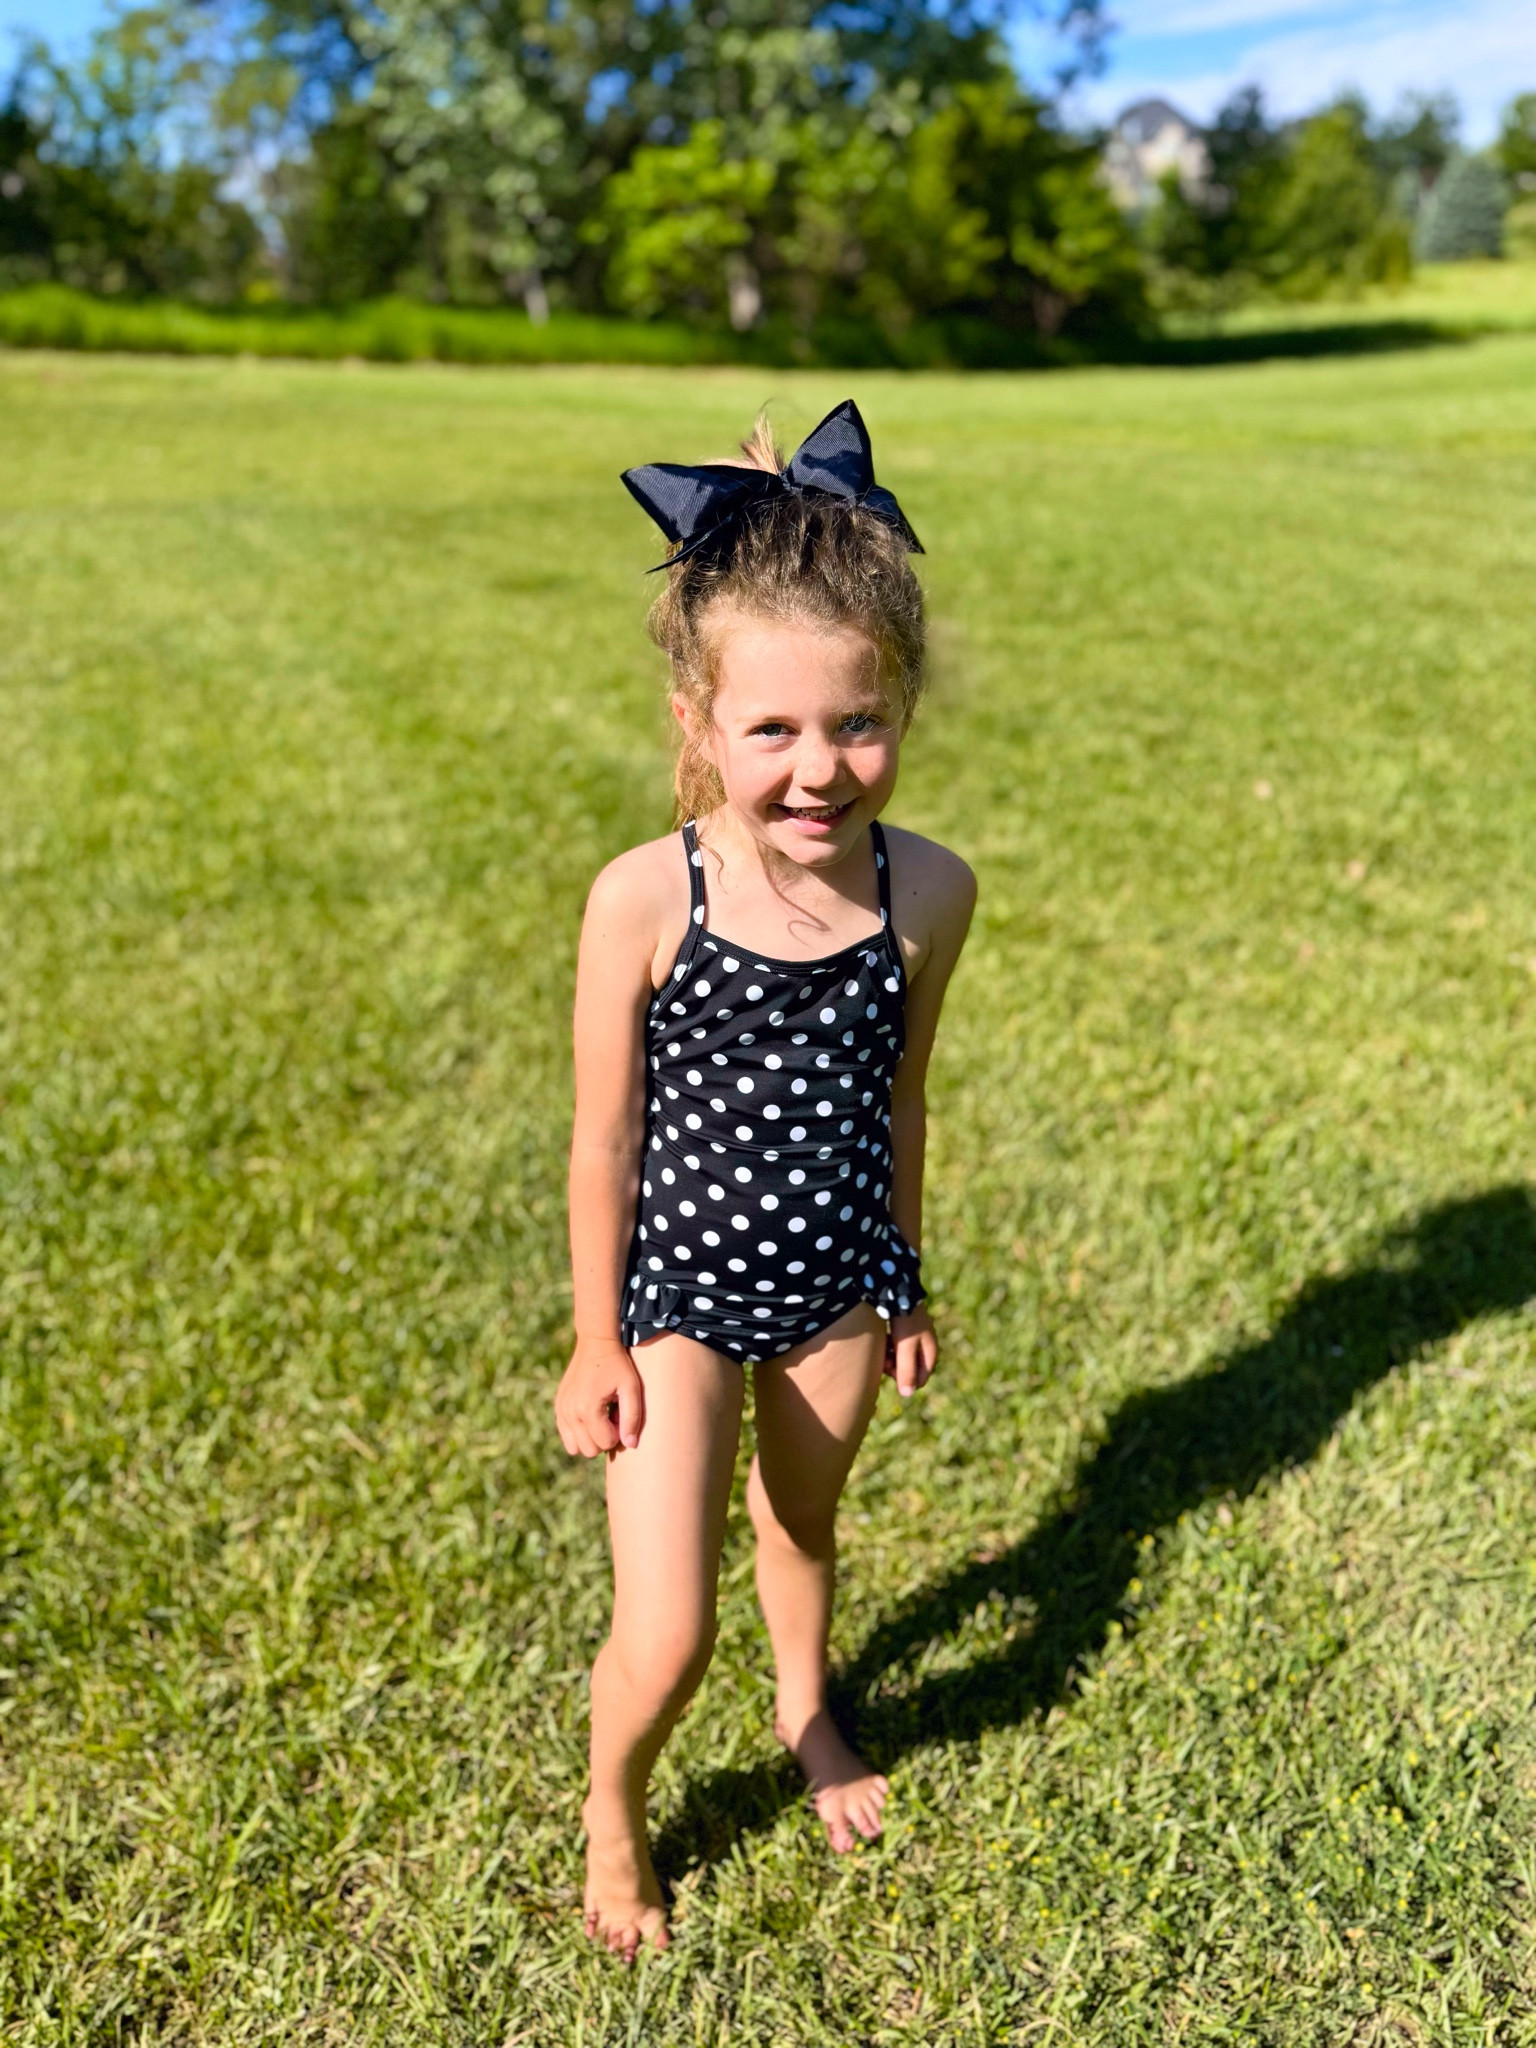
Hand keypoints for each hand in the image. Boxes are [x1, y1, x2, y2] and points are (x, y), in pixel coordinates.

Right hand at [555, 1337, 644, 1457]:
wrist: (596, 1343)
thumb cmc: (618, 1365)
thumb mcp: (631, 1388)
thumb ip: (632, 1418)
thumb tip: (630, 1445)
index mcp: (588, 1408)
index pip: (605, 1443)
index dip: (618, 1432)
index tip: (620, 1413)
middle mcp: (570, 1412)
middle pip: (589, 1450)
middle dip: (604, 1438)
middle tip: (612, 1416)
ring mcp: (561, 1410)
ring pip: (575, 1448)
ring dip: (591, 1437)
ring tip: (601, 1417)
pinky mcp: (558, 1407)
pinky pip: (566, 1436)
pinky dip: (579, 1432)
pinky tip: (591, 1413)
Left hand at [883, 1305, 936, 1398]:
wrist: (899, 1290)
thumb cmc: (904, 1320)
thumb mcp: (904, 1348)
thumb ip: (906, 1371)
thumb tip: (907, 1394)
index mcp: (930, 1352)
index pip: (919, 1380)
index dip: (905, 1380)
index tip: (891, 1371)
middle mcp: (925, 1347)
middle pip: (910, 1370)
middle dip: (896, 1369)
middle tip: (885, 1360)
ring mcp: (916, 1338)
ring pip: (902, 1359)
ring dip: (891, 1358)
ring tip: (883, 1348)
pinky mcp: (905, 1331)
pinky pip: (897, 1348)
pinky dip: (890, 1347)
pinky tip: (883, 1340)